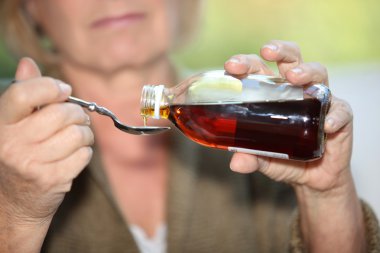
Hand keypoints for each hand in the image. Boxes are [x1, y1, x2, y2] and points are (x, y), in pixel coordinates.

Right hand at [0, 58, 93, 226]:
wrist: (16, 202)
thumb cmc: (20, 155)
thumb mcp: (14, 125)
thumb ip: (23, 94)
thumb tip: (29, 63)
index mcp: (1, 124)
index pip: (24, 94)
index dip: (50, 87)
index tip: (64, 91)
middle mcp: (12, 143)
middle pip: (60, 114)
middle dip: (77, 114)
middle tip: (76, 119)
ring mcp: (32, 163)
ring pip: (78, 134)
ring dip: (85, 133)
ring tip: (79, 137)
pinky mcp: (52, 179)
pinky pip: (84, 154)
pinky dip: (86, 151)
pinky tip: (76, 154)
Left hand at [224, 40, 352, 192]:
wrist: (314, 179)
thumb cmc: (286, 160)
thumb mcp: (264, 160)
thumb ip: (251, 158)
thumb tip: (236, 163)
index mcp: (272, 94)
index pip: (259, 70)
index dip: (246, 63)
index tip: (231, 66)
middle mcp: (296, 91)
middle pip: (290, 59)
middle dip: (279, 50)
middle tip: (266, 52)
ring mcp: (319, 101)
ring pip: (318, 73)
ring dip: (306, 71)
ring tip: (294, 77)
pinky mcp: (340, 116)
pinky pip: (340, 110)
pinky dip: (335, 115)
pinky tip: (327, 126)